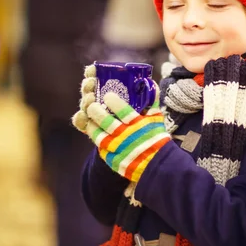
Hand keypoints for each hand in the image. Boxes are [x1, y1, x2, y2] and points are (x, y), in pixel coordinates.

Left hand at [72, 66, 170, 182]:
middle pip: (106, 122)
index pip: (123, 110)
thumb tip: (149, 82)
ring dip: (91, 125)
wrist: (157, 164)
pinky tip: (94, 132)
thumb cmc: (156, 137)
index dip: (113, 101)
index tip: (107, 95)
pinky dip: (96, 139)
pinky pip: (100, 148)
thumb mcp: (156, 118)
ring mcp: (119, 150)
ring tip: (89, 118)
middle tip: (92, 104)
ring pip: (98, 135)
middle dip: (96, 111)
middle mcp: (127, 136)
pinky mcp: (112, 160)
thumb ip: (152, 100)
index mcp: (138, 125)